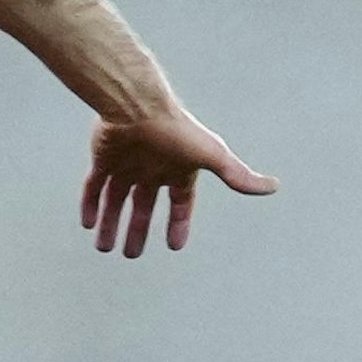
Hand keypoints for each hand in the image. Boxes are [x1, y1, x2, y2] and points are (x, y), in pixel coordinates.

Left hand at [81, 109, 277, 256]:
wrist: (136, 105)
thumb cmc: (177, 130)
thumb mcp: (212, 156)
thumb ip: (237, 175)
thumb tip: (273, 186)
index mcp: (178, 169)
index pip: (180, 202)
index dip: (178, 223)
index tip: (174, 246)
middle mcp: (151, 168)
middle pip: (143, 206)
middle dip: (138, 230)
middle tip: (131, 255)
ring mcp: (125, 163)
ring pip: (115, 200)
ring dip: (111, 224)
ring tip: (105, 249)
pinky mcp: (102, 158)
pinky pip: (93, 186)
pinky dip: (90, 204)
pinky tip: (88, 224)